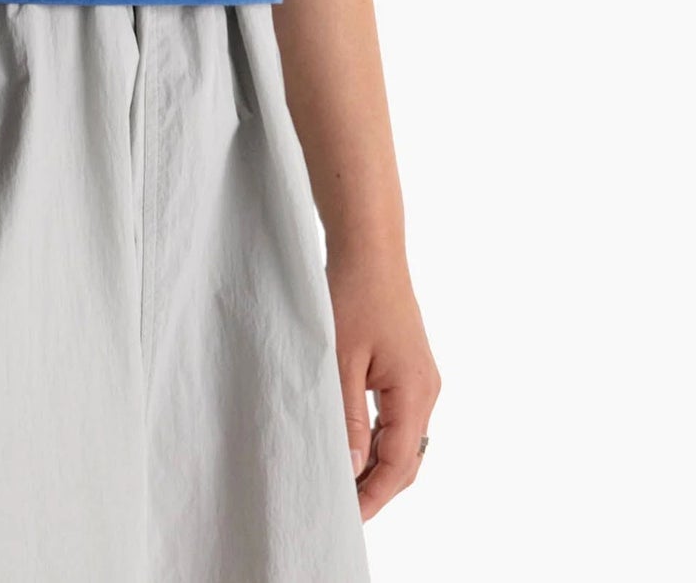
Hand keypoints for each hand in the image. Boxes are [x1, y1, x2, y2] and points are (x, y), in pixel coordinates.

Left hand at [327, 249, 440, 520]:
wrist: (369, 249)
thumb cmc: (352, 296)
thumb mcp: (341, 360)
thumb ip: (346, 417)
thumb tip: (350, 469)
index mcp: (415, 393)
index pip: (398, 464)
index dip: (373, 495)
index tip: (348, 519)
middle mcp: (426, 391)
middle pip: (407, 458)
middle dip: (377, 487)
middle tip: (342, 509)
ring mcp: (420, 379)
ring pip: (402, 439)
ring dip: (376, 463)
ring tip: (342, 484)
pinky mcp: (408, 368)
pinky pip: (398, 417)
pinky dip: (378, 438)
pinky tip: (353, 445)